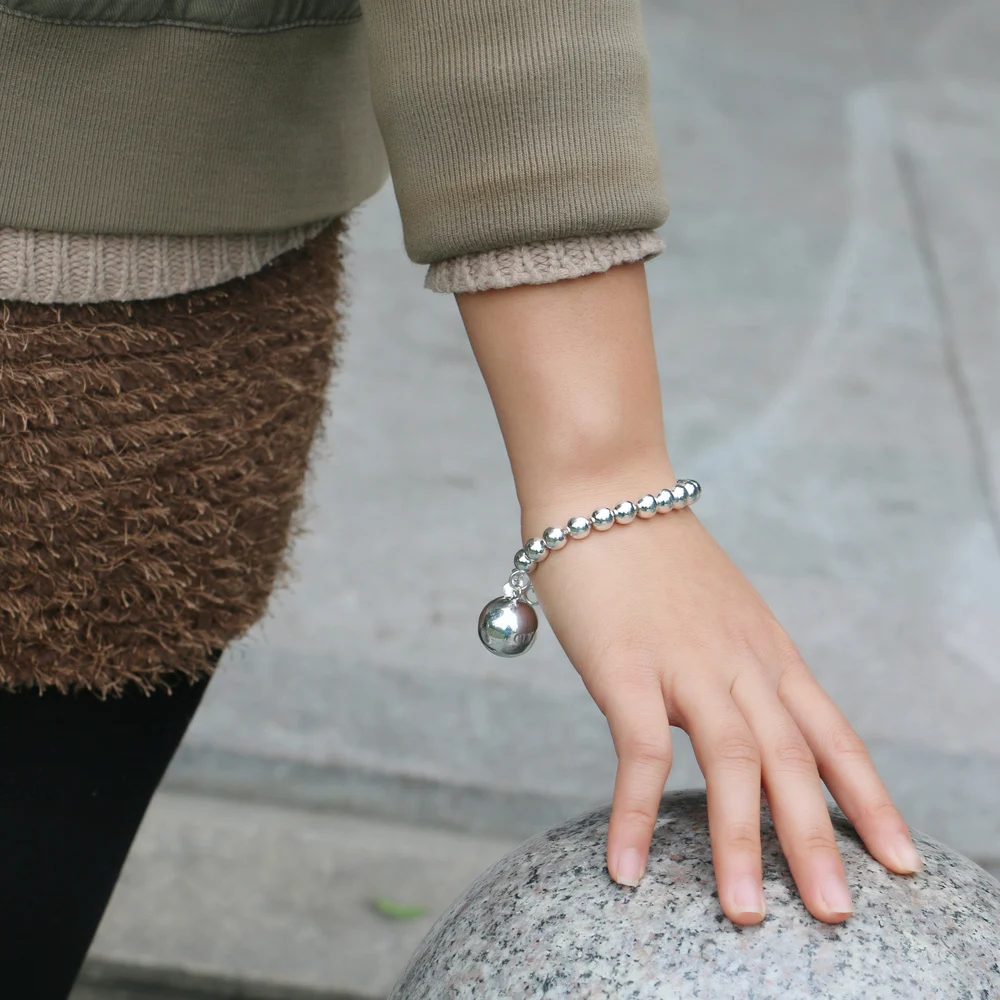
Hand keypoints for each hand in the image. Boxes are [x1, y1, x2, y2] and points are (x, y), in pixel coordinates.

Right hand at [521, 495, 923, 925]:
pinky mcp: (627, 665)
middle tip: (837, 914)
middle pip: (795, 760)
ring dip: (741, 843)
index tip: (901, 860)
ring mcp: (686, 662)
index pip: (833, 734)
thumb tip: (732, 720)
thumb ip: (733, 665)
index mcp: (767, 650)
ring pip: (733, 762)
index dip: (870, 800)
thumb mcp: (717, 610)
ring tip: (748, 915)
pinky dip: (635, 814)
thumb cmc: (651, 554)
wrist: (604, 491)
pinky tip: (627, 868)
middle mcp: (741, 660)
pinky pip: (640, 751)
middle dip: (818, 841)